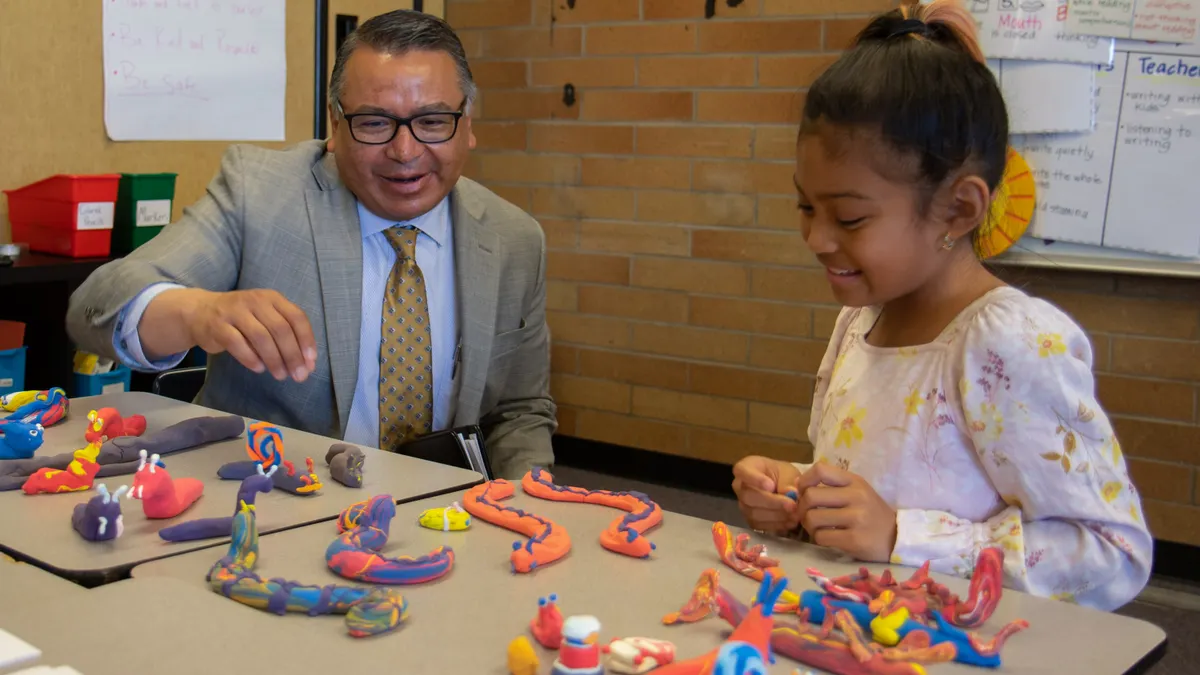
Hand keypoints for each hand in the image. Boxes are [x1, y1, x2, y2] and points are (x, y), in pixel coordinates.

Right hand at [180, 288, 316, 381]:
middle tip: (298, 375)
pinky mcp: (218, 325)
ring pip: (261, 337)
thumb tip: (306, 364)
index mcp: (272, 298)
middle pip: (280, 329)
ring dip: (274, 359)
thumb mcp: (266, 317)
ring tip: (280, 375)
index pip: (296, 317)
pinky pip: (238, 344)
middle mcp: (255, 301)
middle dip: (292, 355)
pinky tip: (259, 369)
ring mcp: (235, 311)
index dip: (306, 340)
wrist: (201, 312)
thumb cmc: (242, 319)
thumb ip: (286, 335)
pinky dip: (251, 359)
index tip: (310, 362)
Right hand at [732, 456, 801, 534]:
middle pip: (748, 496)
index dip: (754, 479)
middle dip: (772, 502)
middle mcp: (740, 487)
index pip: (742, 471)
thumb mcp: (788, 472)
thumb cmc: (782, 475)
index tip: (771, 485)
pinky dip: (776, 524)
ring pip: (754, 513)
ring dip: (776, 515)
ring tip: (795, 514)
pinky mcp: (750, 519)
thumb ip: (788, 482)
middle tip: (791, 505)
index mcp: (745, 468)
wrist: (783, 488)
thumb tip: (790, 493)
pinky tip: (790, 521)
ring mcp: (743, 505)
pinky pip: (760, 525)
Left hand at [795, 461, 896, 561]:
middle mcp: (856, 496)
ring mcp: (856, 518)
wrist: (897, 538)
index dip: (805, 480)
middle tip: (808, 515)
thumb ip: (831, 486)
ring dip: (809, 526)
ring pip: (812, 518)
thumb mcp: (857, 491)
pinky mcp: (854, 540)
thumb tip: (797, 485)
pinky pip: (821, 537)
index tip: (804, 491)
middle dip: (802, 507)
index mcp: (855, 481)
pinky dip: (819, 538)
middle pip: (811, 496)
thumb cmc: (871, 513)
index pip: (820, 469)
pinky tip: (828, 537)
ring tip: (818, 528)